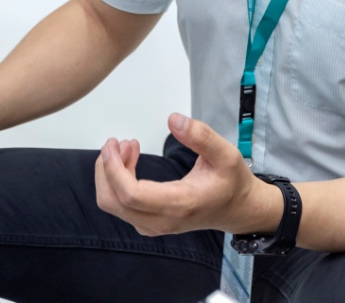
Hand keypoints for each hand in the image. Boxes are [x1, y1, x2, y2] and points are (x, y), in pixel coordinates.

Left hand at [93, 113, 279, 236]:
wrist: (238, 210)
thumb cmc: (232, 181)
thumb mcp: (226, 154)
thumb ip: (201, 136)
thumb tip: (173, 119)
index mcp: (178, 203)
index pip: (130, 194)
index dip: (114, 169)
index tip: (114, 143)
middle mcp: (162, 220)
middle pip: (113, 202)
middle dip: (106, 169)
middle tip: (117, 142)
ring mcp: (154, 225)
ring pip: (114, 205)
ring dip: (112, 174)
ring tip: (128, 146)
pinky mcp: (151, 223)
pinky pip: (122, 207)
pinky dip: (118, 183)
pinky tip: (131, 161)